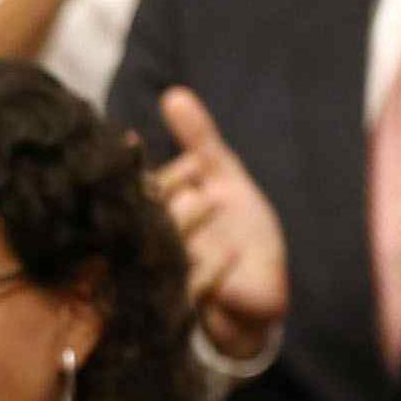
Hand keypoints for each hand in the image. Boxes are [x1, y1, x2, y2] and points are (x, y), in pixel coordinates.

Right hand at [149, 88, 287, 354]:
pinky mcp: (186, 307)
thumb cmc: (238, 228)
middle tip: (200, 187)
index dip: (153, 169)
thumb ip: (198, 137)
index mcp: (154, 212)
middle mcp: (150, 244)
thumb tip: (173, 94)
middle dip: (173, 195)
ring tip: (211, 204)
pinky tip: (230, 251)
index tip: (162, 156)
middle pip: (147, 215)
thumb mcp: (222, 176)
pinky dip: (212, 267)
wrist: (259, 285)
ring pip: (164, 248)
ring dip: (187, 224)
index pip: (141, 186)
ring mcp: (165, 276)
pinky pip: (191, 287)